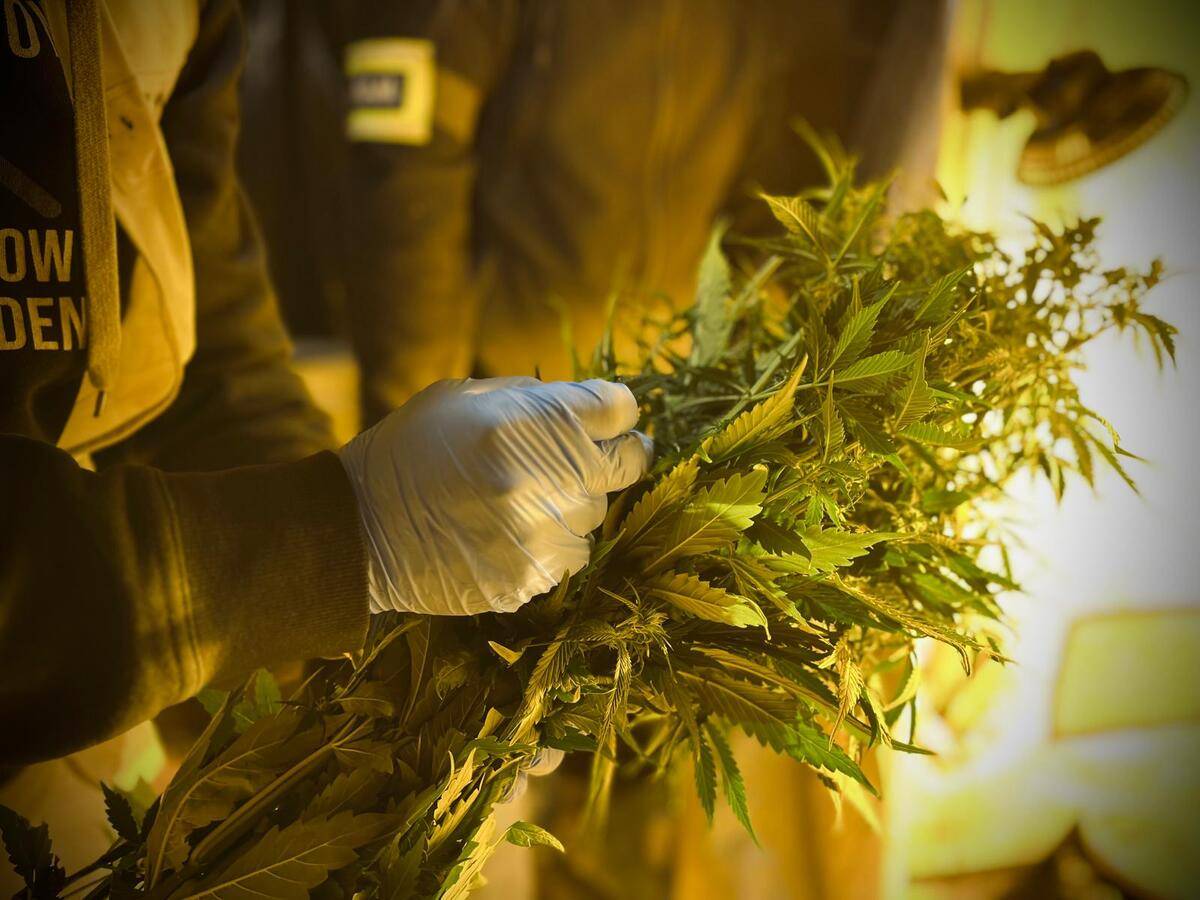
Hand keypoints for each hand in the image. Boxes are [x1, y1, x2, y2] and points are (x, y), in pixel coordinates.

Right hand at [338, 377, 651, 614]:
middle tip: (594, 456)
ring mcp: (547, 532)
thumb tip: (588, 403)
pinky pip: (571, 553)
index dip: (616, 411)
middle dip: (616, 454)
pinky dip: (552, 542)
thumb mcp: (464, 397)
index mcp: (536, 420)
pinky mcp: (535, 575)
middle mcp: (552, 476)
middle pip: (629, 461)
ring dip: (574, 502)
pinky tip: (511, 532)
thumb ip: (533, 397)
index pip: (620, 408)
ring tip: (525, 498)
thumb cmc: (411, 451)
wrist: (360, 529)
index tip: (609, 418)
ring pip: (597, 512)